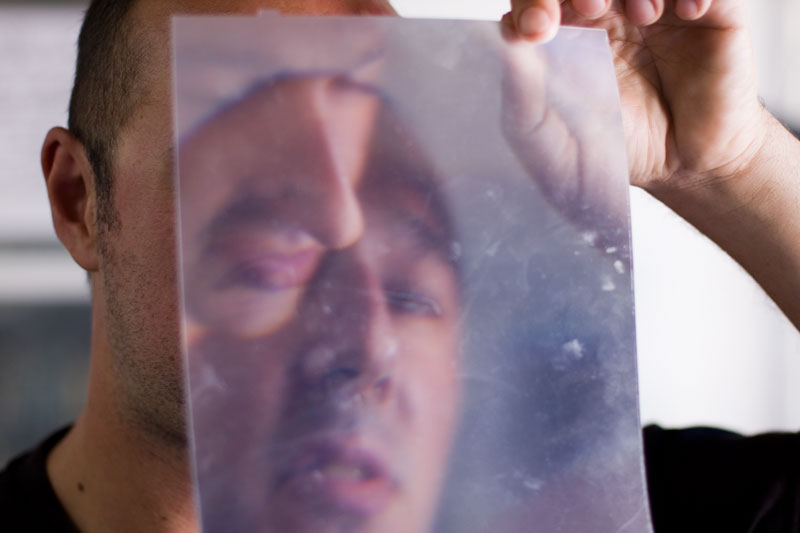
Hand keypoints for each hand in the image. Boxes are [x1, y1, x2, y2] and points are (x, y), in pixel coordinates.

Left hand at [504, 0, 768, 194]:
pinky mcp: (710, 11)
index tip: (537, 29)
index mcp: (562, 35)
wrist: (682, 172)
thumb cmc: (612, 156)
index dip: (533, 0)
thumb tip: (505, 42)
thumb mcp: (551, 144)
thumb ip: (522, 98)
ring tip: (645, 17)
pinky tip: (690, 13)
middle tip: (592, 7)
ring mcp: (656, 6)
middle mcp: (606, 11)